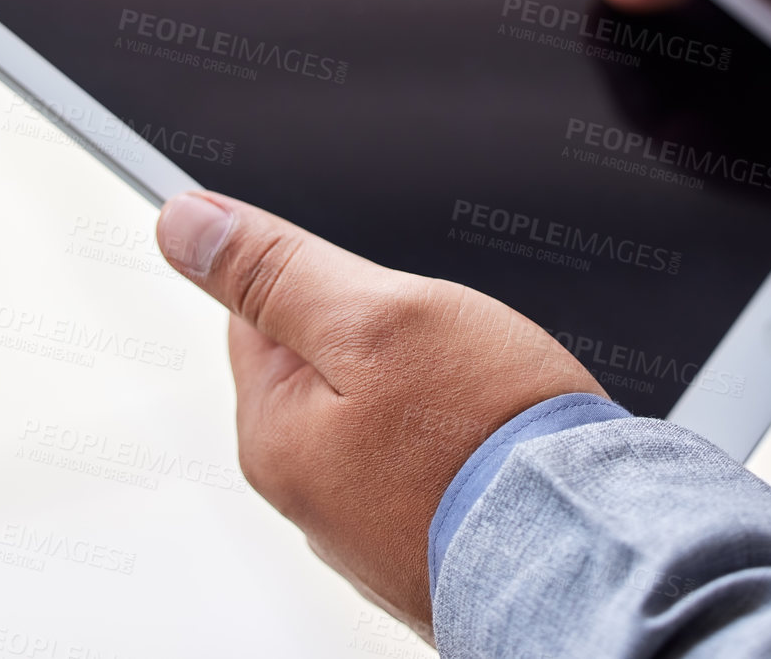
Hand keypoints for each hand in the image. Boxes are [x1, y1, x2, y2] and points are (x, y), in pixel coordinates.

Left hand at [156, 190, 604, 641]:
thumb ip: (277, 270)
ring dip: (433, 390)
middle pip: (330, 363)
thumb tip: (183, 224)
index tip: (381, 290)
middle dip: (390, 338)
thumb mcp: (376, 318)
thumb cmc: (490, 441)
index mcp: (275, 435)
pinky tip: (497, 440)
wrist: (587, 546)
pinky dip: (461, 438)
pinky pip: (430, 459)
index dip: (331, 282)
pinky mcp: (426, 542)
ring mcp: (368, 525)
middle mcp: (309, 493)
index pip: (262, 315)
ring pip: (389, 410)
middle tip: (448, 348)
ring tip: (482, 399)